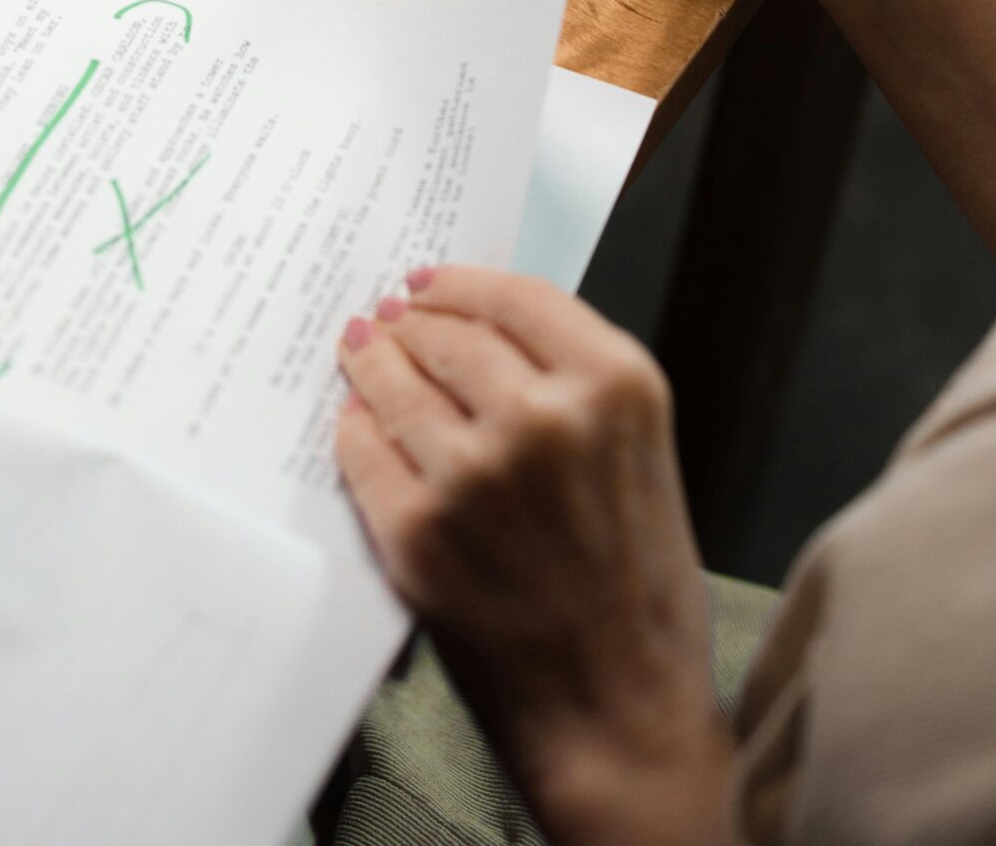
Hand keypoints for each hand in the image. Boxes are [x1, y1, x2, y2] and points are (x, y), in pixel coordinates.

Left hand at [336, 267, 732, 845]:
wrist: (621, 713)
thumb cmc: (639, 592)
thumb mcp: (641, 453)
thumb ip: (575, 383)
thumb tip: (477, 326)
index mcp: (616, 387)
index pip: (517, 296)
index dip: (461, 284)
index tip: (431, 282)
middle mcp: (546, 418)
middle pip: (447, 331)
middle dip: (411, 323)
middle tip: (390, 321)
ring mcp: (475, 473)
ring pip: (395, 381)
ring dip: (371, 363)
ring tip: (361, 355)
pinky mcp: (418, 530)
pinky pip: (363, 450)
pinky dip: (355, 433)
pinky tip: (357, 427)